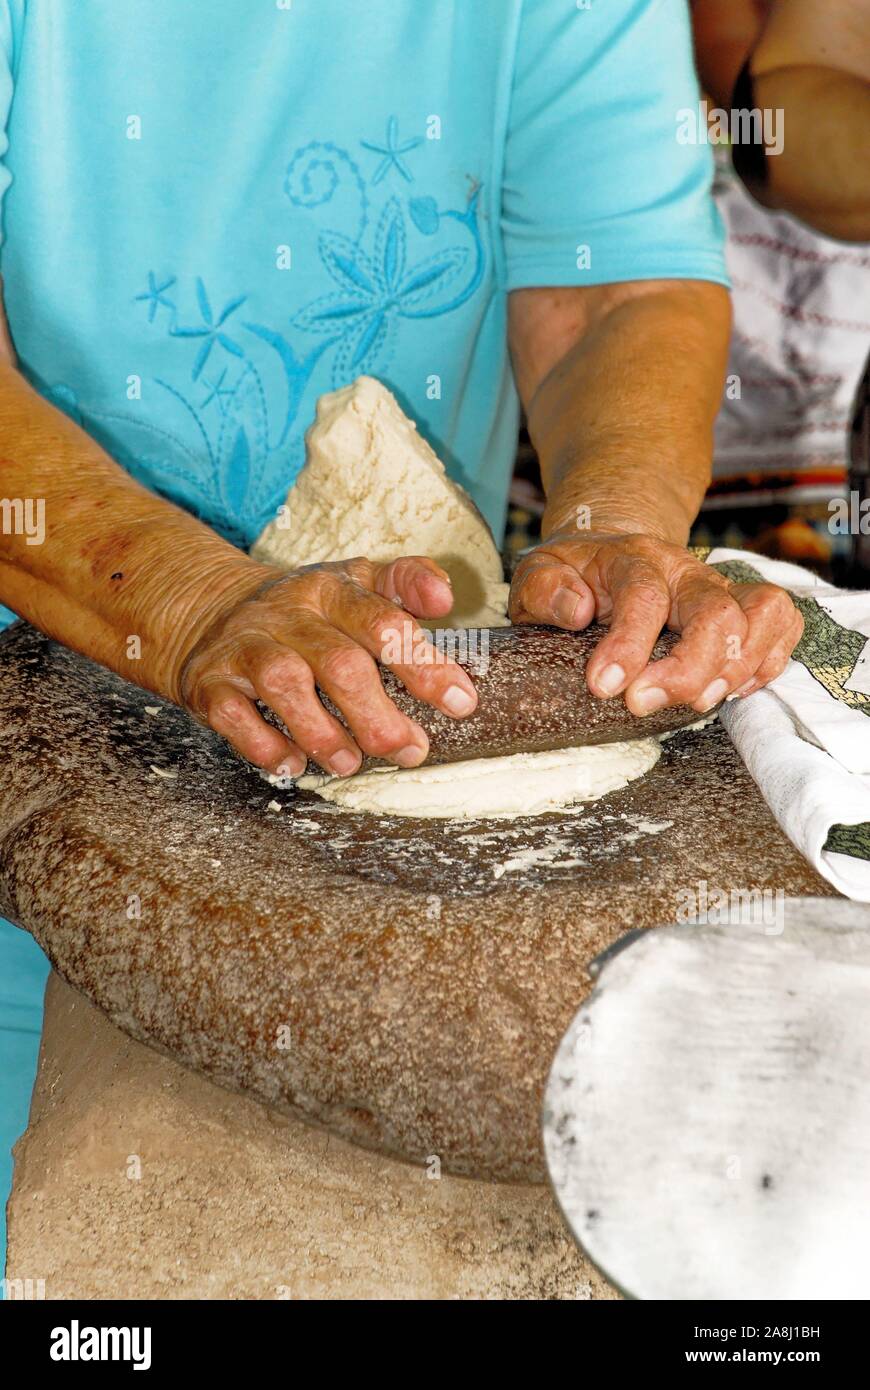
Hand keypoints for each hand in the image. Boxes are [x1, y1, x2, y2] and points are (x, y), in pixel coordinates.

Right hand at [177, 556, 477, 776]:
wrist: (209, 610)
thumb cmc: (306, 611)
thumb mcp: (354, 582)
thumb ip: (405, 582)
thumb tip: (445, 594)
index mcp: (332, 589)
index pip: (384, 622)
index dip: (425, 665)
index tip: (461, 702)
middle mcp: (288, 613)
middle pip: (340, 664)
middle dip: (379, 716)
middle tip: (410, 750)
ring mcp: (245, 645)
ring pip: (285, 686)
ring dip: (325, 734)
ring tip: (351, 762)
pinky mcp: (209, 680)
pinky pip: (234, 715)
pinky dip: (267, 746)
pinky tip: (294, 764)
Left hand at [509, 531, 802, 713]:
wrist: (609, 554)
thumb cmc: (573, 576)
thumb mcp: (539, 574)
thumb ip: (544, 590)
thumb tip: (576, 610)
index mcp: (634, 560)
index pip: (644, 598)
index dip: (628, 647)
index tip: (602, 687)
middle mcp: (686, 571)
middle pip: (714, 612)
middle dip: (687, 670)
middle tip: (644, 705)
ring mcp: (721, 588)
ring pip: (762, 613)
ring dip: (737, 667)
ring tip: (697, 702)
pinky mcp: (746, 607)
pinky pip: (782, 624)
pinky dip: (767, 662)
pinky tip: (729, 690)